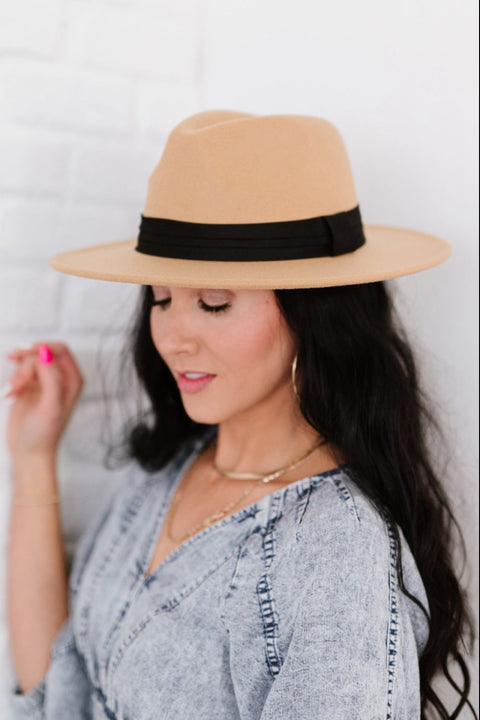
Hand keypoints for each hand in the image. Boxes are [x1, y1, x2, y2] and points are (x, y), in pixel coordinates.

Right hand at [4, 342, 84, 458]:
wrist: (28, 452)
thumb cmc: (44, 434)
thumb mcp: (51, 405)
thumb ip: (51, 377)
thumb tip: (44, 353)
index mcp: (72, 380)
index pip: (60, 349)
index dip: (43, 348)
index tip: (27, 354)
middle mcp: (61, 378)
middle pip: (40, 354)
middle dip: (26, 366)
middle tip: (19, 384)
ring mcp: (44, 381)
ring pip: (27, 362)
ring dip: (17, 376)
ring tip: (14, 393)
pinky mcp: (29, 387)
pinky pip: (19, 372)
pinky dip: (12, 382)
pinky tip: (10, 395)